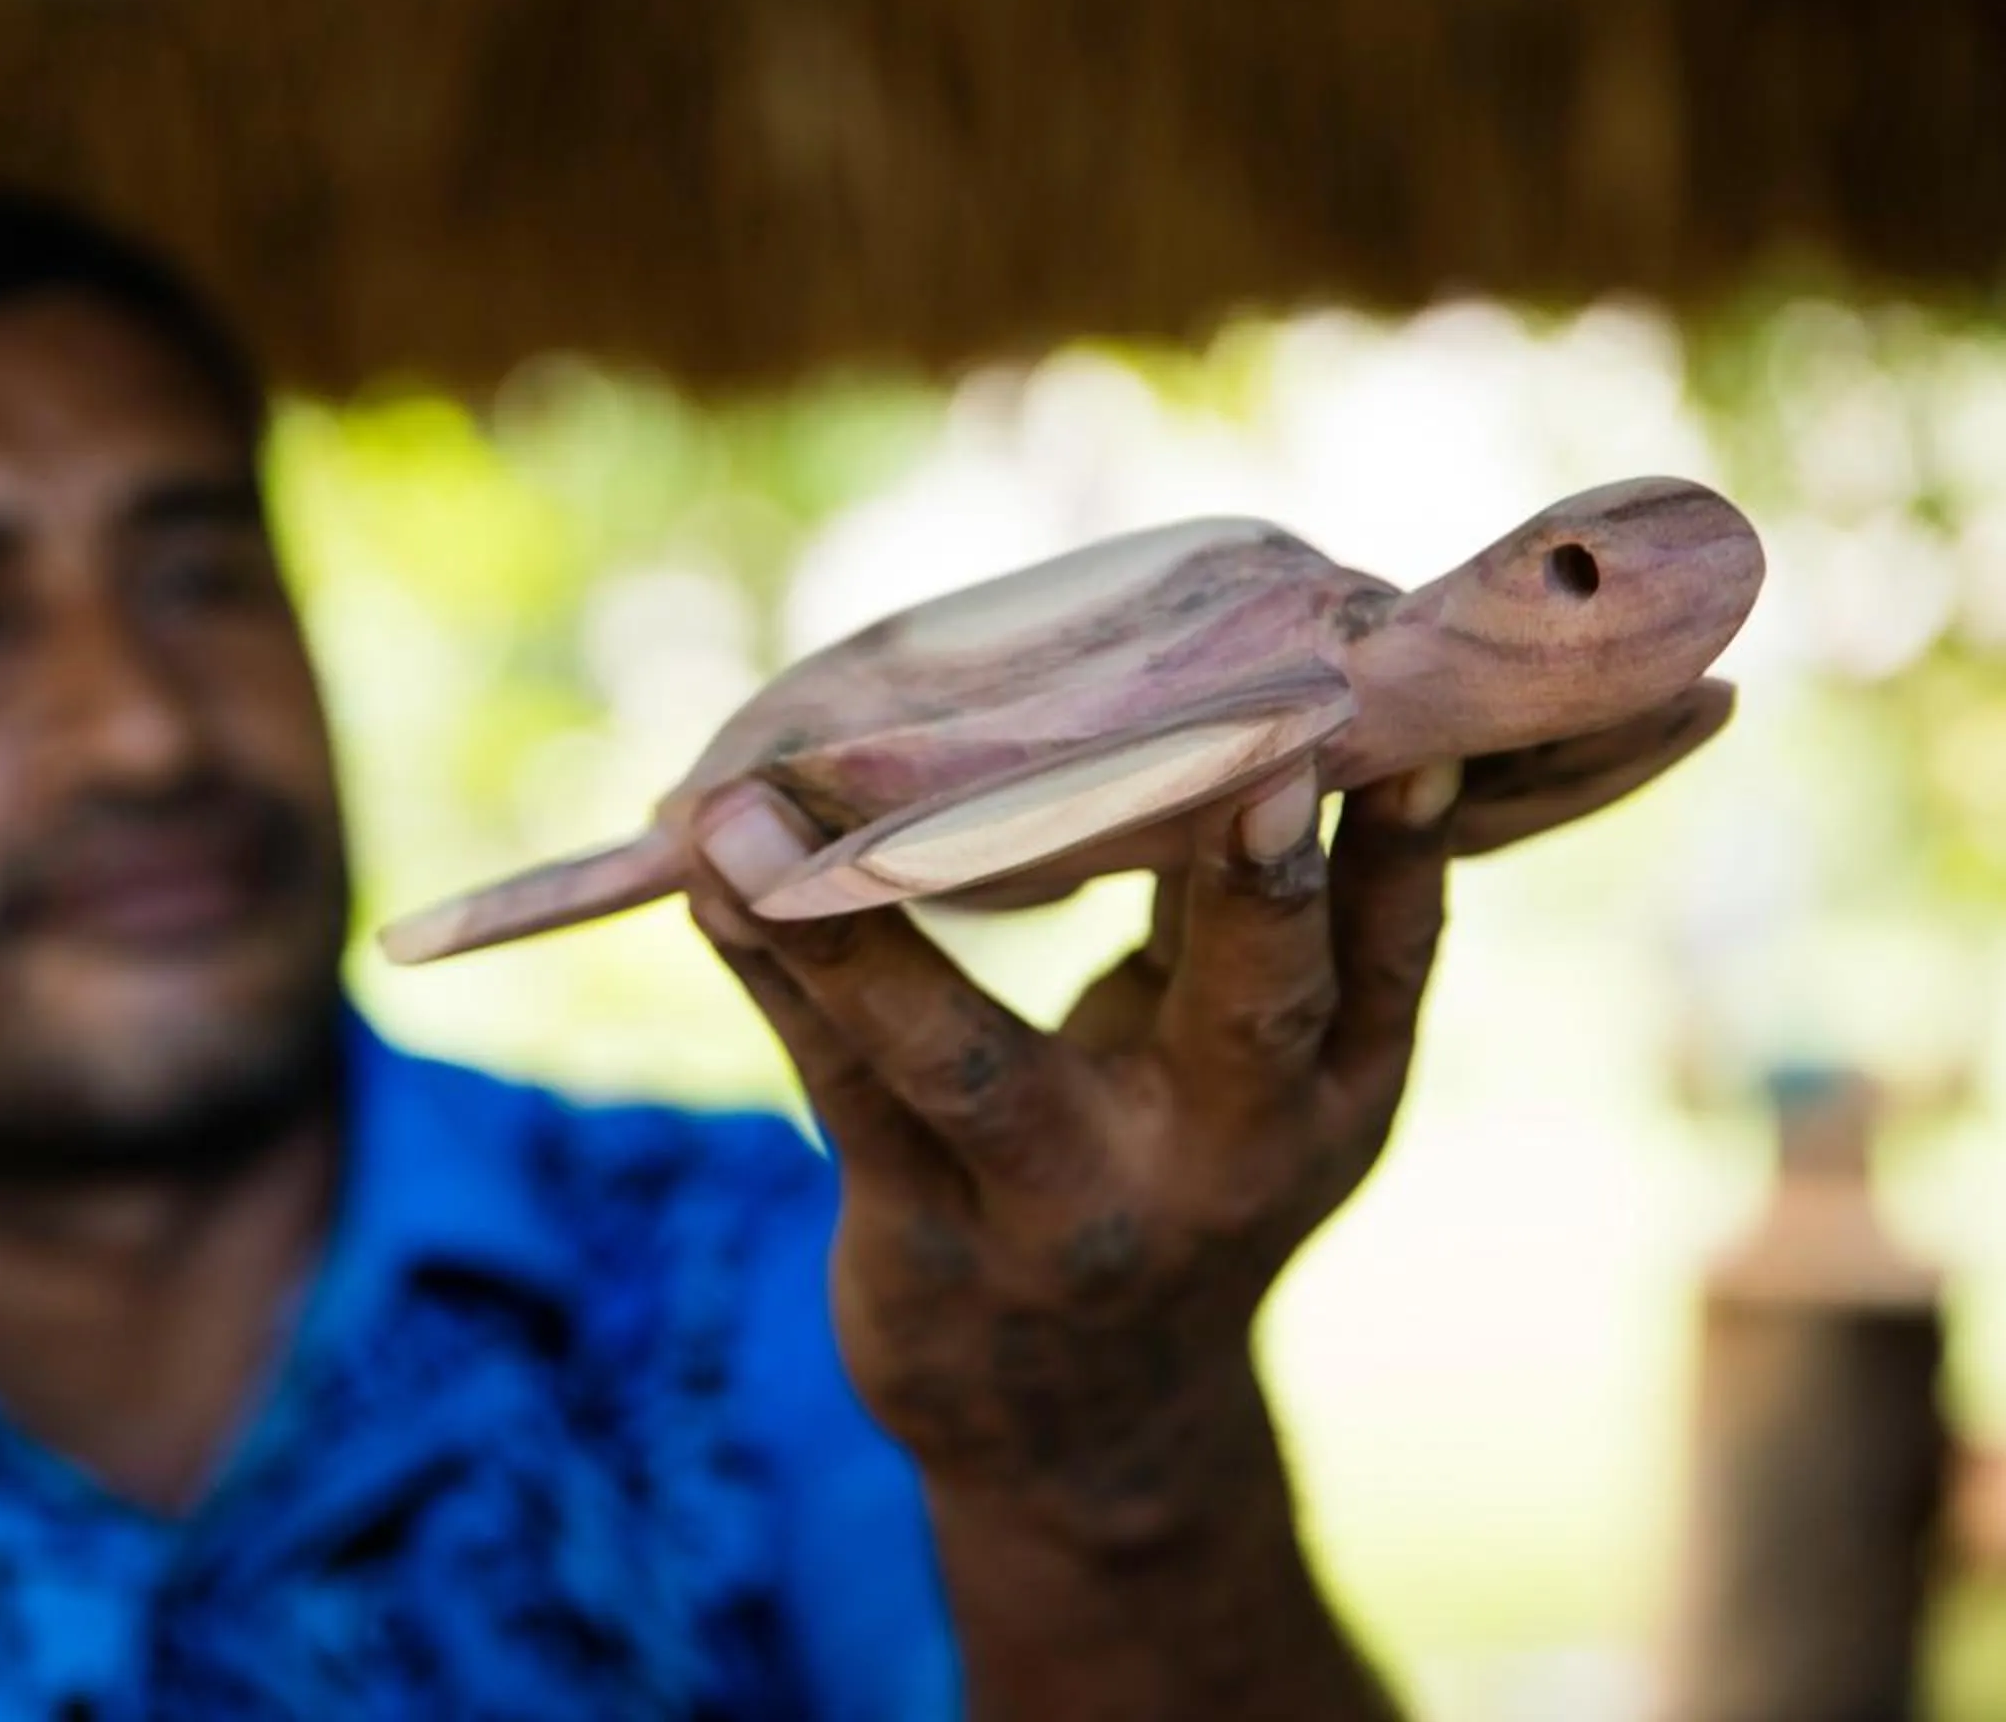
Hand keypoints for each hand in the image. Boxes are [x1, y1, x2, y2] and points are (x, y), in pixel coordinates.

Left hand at [688, 762, 1457, 1550]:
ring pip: (961, 1055)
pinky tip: (710, 882)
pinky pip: (839, 1085)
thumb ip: (1238, 915)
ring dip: (853, 918)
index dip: (1404, 852)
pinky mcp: (926, 1240)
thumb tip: (1218, 681)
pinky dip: (773, 969)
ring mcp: (1065, 1206)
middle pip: (1243, 1007)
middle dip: (1247, 886)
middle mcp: (1219, 1155)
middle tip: (1241, 757)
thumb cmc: (1179, 1176)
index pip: (1385, 954)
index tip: (1409, 741)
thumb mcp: (1259, 1074)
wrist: (1088, 1438)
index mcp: (1326, 1093)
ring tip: (748, 812)